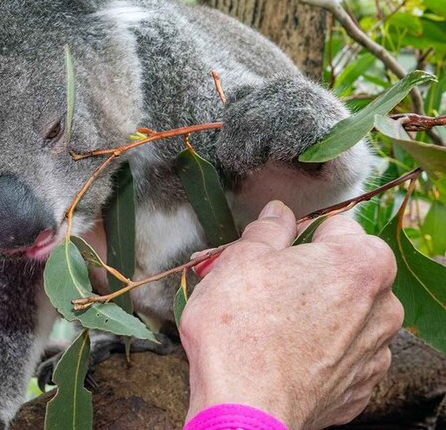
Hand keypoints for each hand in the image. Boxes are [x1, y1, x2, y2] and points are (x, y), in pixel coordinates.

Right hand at [180, 201, 402, 428]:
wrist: (243, 407)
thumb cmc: (240, 331)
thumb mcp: (240, 259)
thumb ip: (267, 230)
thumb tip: (276, 215)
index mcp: (360, 263)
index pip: (335, 226)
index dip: (297, 236)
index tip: (273, 253)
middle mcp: (382, 307)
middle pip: (341, 273)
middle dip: (305, 276)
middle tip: (261, 286)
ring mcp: (374, 352)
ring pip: (341, 316)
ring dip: (312, 314)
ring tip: (266, 325)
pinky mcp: (358, 387)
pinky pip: (337, 356)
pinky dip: (314, 352)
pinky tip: (280, 354)